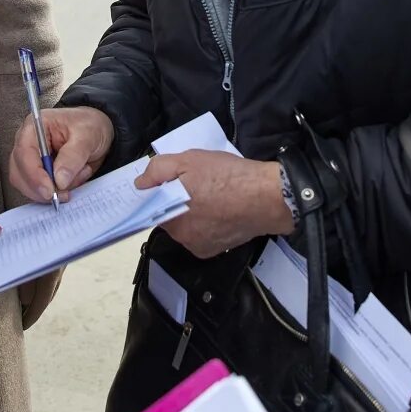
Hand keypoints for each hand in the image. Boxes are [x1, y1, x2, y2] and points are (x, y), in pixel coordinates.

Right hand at [8, 105, 114, 203]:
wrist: (98, 134)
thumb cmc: (89, 126)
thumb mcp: (87, 136)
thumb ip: (73, 157)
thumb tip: (59, 180)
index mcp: (34, 127)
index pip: (24, 153)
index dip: (34, 175)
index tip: (49, 191)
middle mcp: (28, 144)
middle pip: (19, 173)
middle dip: (41, 188)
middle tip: (64, 194)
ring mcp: (30, 160)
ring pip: (27, 186)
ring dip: (53, 191)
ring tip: (78, 176)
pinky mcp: (37, 174)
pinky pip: (39, 192)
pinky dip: (58, 193)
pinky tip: (74, 180)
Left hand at [135, 150, 293, 258]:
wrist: (269, 197)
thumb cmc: (227, 176)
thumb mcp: (188, 161)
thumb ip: (158, 171)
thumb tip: (141, 184)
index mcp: (170, 218)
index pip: (153, 206)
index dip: (160, 192)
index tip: (171, 182)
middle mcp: (182, 238)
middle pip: (169, 217)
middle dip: (177, 201)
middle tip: (195, 184)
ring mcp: (200, 247)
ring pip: (186, 226)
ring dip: (192, 213)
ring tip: (209, 195)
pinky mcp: (217, 250)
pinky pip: (202, 235)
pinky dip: (206, 224)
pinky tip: (219, 208)